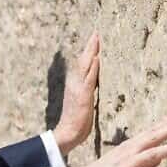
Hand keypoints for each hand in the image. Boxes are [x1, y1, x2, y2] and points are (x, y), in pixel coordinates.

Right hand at [53, 33, 100, 155]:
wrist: (68, 133)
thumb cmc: (77, 121)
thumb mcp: (84, 102)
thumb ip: (88, 91)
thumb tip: (94, 84)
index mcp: (76, 85)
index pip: (83, 65)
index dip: (89, 52)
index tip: (94, 40)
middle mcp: (75, 83)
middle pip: (83, 61)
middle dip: (90, 47)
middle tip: (96, 33)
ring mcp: (79, 89)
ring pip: (85, 66)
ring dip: (91, 52)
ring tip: (96, 39)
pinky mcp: (83, 96)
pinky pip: (89, 79)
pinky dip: (93, 68)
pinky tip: (97, 58)